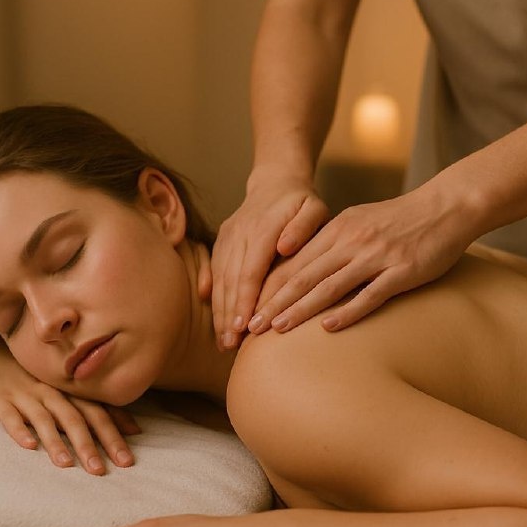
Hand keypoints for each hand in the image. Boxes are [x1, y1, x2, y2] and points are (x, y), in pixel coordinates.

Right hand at [0, 330, 140, 474]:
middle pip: (75, 419)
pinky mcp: (1, 400)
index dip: (113, 436)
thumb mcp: (70, 393)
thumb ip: (97, 410)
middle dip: (89, 444)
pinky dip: (19, 430)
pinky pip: (10, 416)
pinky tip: (28, 445)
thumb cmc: (39, 380)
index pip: (98, 414)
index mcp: (72, 392)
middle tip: (100, 470)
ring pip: (45, 419)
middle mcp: (53, 393)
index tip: (126, 460)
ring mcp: (27, 395)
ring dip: (56, 442)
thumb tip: (136, 429)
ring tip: (66, 464)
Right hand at [206, 170, 328, 350]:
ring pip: (220, 279)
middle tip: (231, 345)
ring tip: (224, 342)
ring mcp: (227, 237)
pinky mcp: (221, 242)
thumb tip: (285, 247)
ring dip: (220, 311)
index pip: (251, 269)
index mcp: (263, 228)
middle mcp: (240, 233)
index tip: (243, 325)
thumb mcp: (313, 207)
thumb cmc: (301, 203)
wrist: (275, 182)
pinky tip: (215, 322)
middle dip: (229, 314)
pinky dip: (214, 297)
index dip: (245, 299)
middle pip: (231, 279)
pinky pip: (214, 271)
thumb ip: (304, 226)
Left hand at [249, 183, 475, 333]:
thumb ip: (333, 243)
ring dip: (300, 309)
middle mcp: (351, 241)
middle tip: (251, 326)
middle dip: (274, 302)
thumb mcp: (360, 221)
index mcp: (338, 229)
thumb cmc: (401, 219)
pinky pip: (369, 295)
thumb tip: (304, 268)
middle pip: (304, 276)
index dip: (269, 286)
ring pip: (329, 286)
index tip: (249, 307)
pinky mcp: (401, 271)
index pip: (294, 262)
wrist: (446, 207)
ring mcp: (376, 256)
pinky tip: (328, 328)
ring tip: (277, 329)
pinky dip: (347, 312)